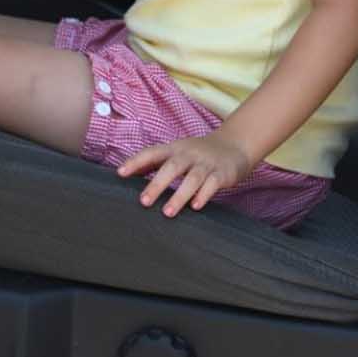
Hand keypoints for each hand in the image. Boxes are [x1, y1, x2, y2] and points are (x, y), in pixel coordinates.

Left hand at [119, 132, 254, 218]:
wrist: (237, 144)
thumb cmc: (199, 154)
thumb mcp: (178, 153)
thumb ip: (154, 163)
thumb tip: (124, 173)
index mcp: (175, 149)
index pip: (152, 152)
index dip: (136, 161)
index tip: (120, 173)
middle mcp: (190, 154)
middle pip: (172, 167)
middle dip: (157, 184)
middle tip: (144, 202)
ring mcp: (207, 163)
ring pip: (192, 178)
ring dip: (179, 195)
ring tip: (168, 213)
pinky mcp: (222, 173)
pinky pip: (212, 184)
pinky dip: (204, 194)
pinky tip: (196, 206)